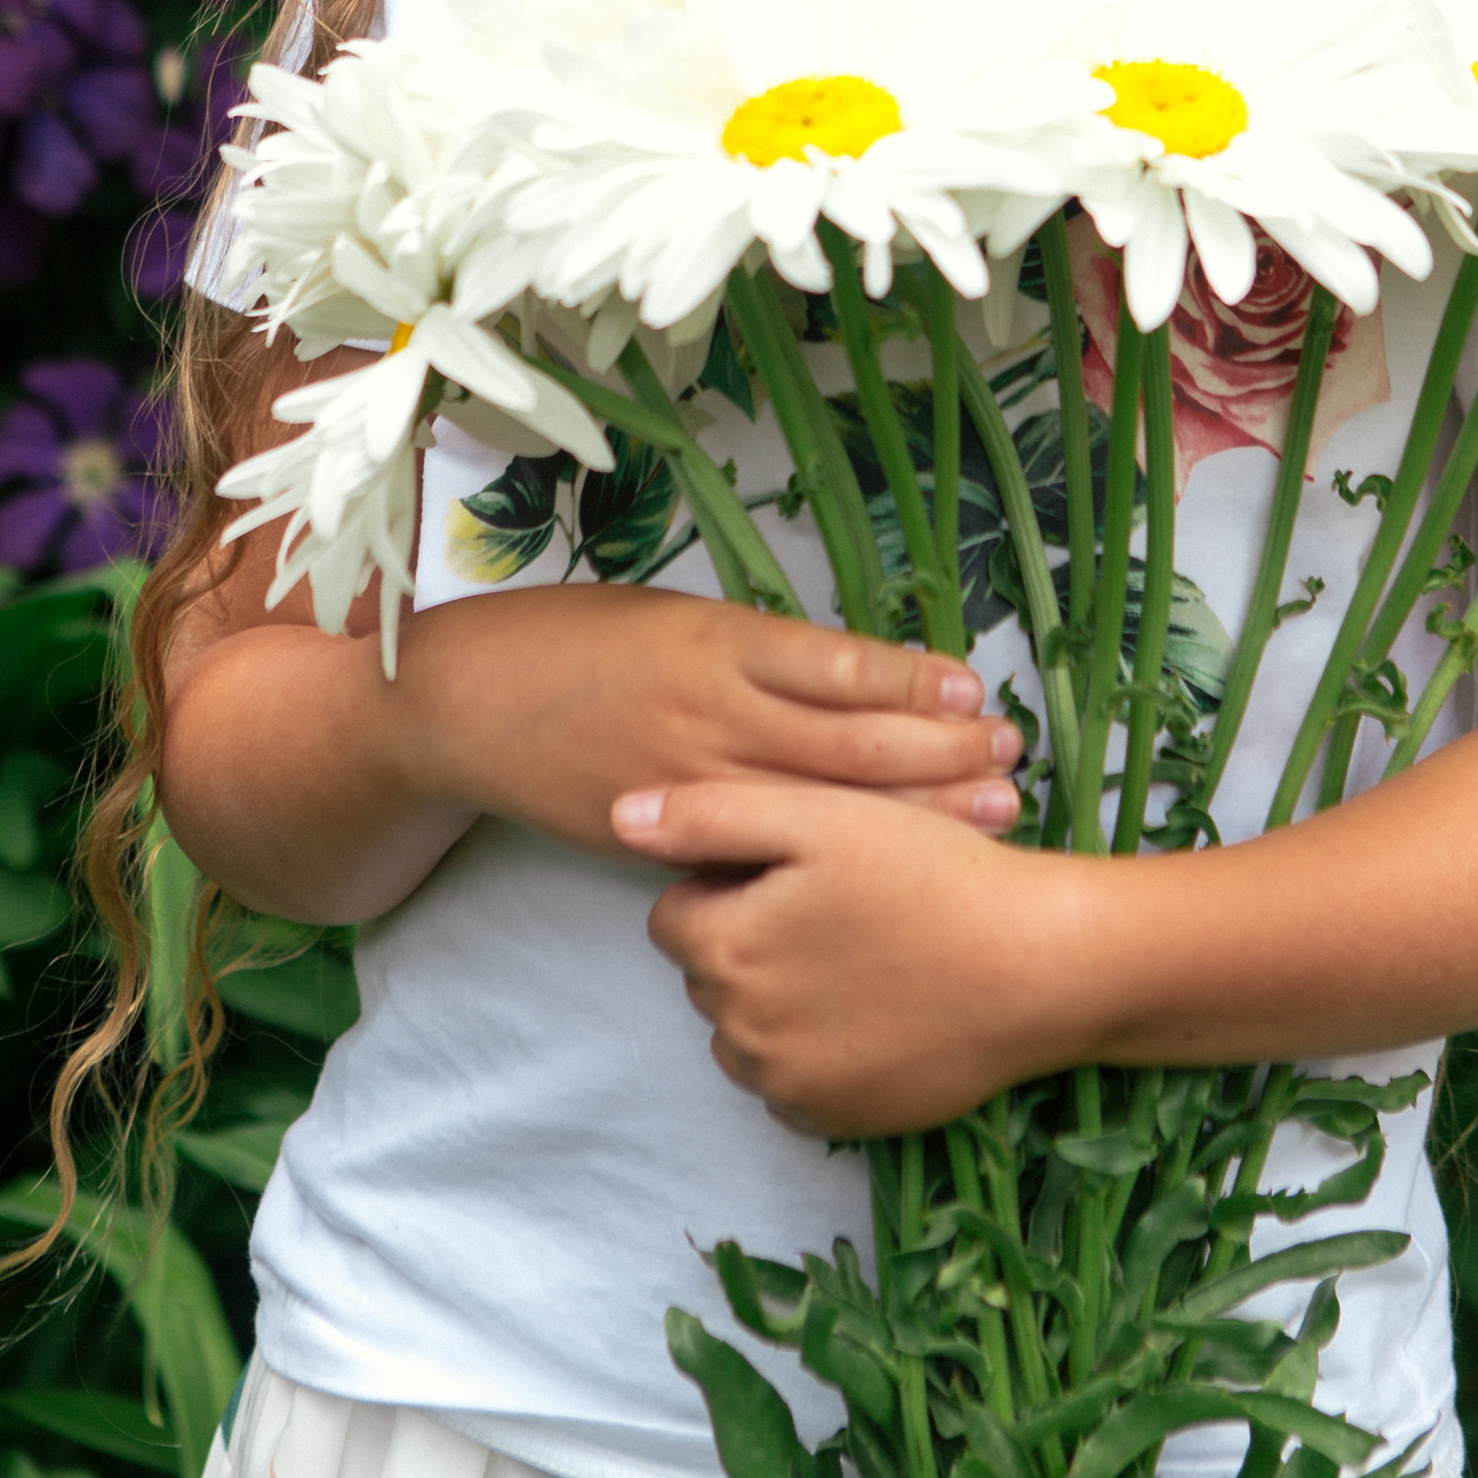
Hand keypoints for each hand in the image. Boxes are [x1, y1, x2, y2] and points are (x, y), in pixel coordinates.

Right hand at [413, 589, 1025, 859]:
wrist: (464, 705)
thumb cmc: (568, 644)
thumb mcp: (669, 618)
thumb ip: (751, 651)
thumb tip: (848, 675)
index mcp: (714, 640)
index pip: (839, 665)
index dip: (915, 681)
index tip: (977, 687)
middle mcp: (711, 713)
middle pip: (851, 742)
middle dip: (941, 751)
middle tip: (1013, 754)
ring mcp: (690, 784)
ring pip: (823, 803)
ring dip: (914, 804)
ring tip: (990, 804)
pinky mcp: (665, 839)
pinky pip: (762, 848)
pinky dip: (827, 852)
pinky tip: (878, 859)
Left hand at [611, 775, 1082, 1133]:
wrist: (1037, 967)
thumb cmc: (930, 874)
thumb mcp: (821, 816)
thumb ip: (710, 814)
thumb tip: (619, 818)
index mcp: (726, 950)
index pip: (675, 915)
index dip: (732, 882)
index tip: (800, 870)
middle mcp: (741, 1032)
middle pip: (710, 974)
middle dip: (752, 939)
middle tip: (836, 906)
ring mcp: (788, 1087)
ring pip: (746, 1031)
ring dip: (778, 996)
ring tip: (859, 955)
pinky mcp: (834, 1121)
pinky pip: (791, 1080)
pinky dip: (816, 1048)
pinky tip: (875, 1008)